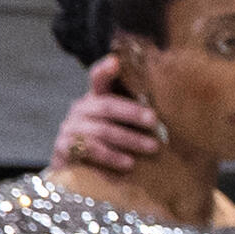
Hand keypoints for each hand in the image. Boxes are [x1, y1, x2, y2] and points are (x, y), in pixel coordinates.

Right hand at [52, 57, 161, 178]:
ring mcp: (70, 126)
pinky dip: (111, 156)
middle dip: (132, 113)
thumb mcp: (124, 127)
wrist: (80, 171)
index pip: (98, 79)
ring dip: (129, 139)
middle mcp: (81, 109)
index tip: (116, 62)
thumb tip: (169, 114)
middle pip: (106, 106)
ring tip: (152, 148)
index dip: (105, 70)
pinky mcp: (65, 146)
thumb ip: (139, 117)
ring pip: (102, 130)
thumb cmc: (111, 145)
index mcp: (96, 99)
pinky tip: (128, 163)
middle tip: (154, 121)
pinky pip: (90, 149)